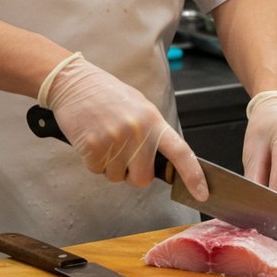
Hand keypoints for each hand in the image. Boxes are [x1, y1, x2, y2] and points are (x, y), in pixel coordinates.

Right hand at [41, 53, 207, 200]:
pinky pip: (97, 170)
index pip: (181, 152)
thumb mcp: (139, 107)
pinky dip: (92, 161)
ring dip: (109, 166)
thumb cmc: (106, 94)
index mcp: (153, 121)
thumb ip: (152, 132)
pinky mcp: (94, 147)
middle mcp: (138, 132)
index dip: (193, 175)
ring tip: (103, 139)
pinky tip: (91, 140)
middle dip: (132, 174)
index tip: (202, 193)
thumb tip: (163, 158)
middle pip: (143, 178)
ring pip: (117, 177)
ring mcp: (116, 140)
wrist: (73, 83)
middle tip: (121, 155)